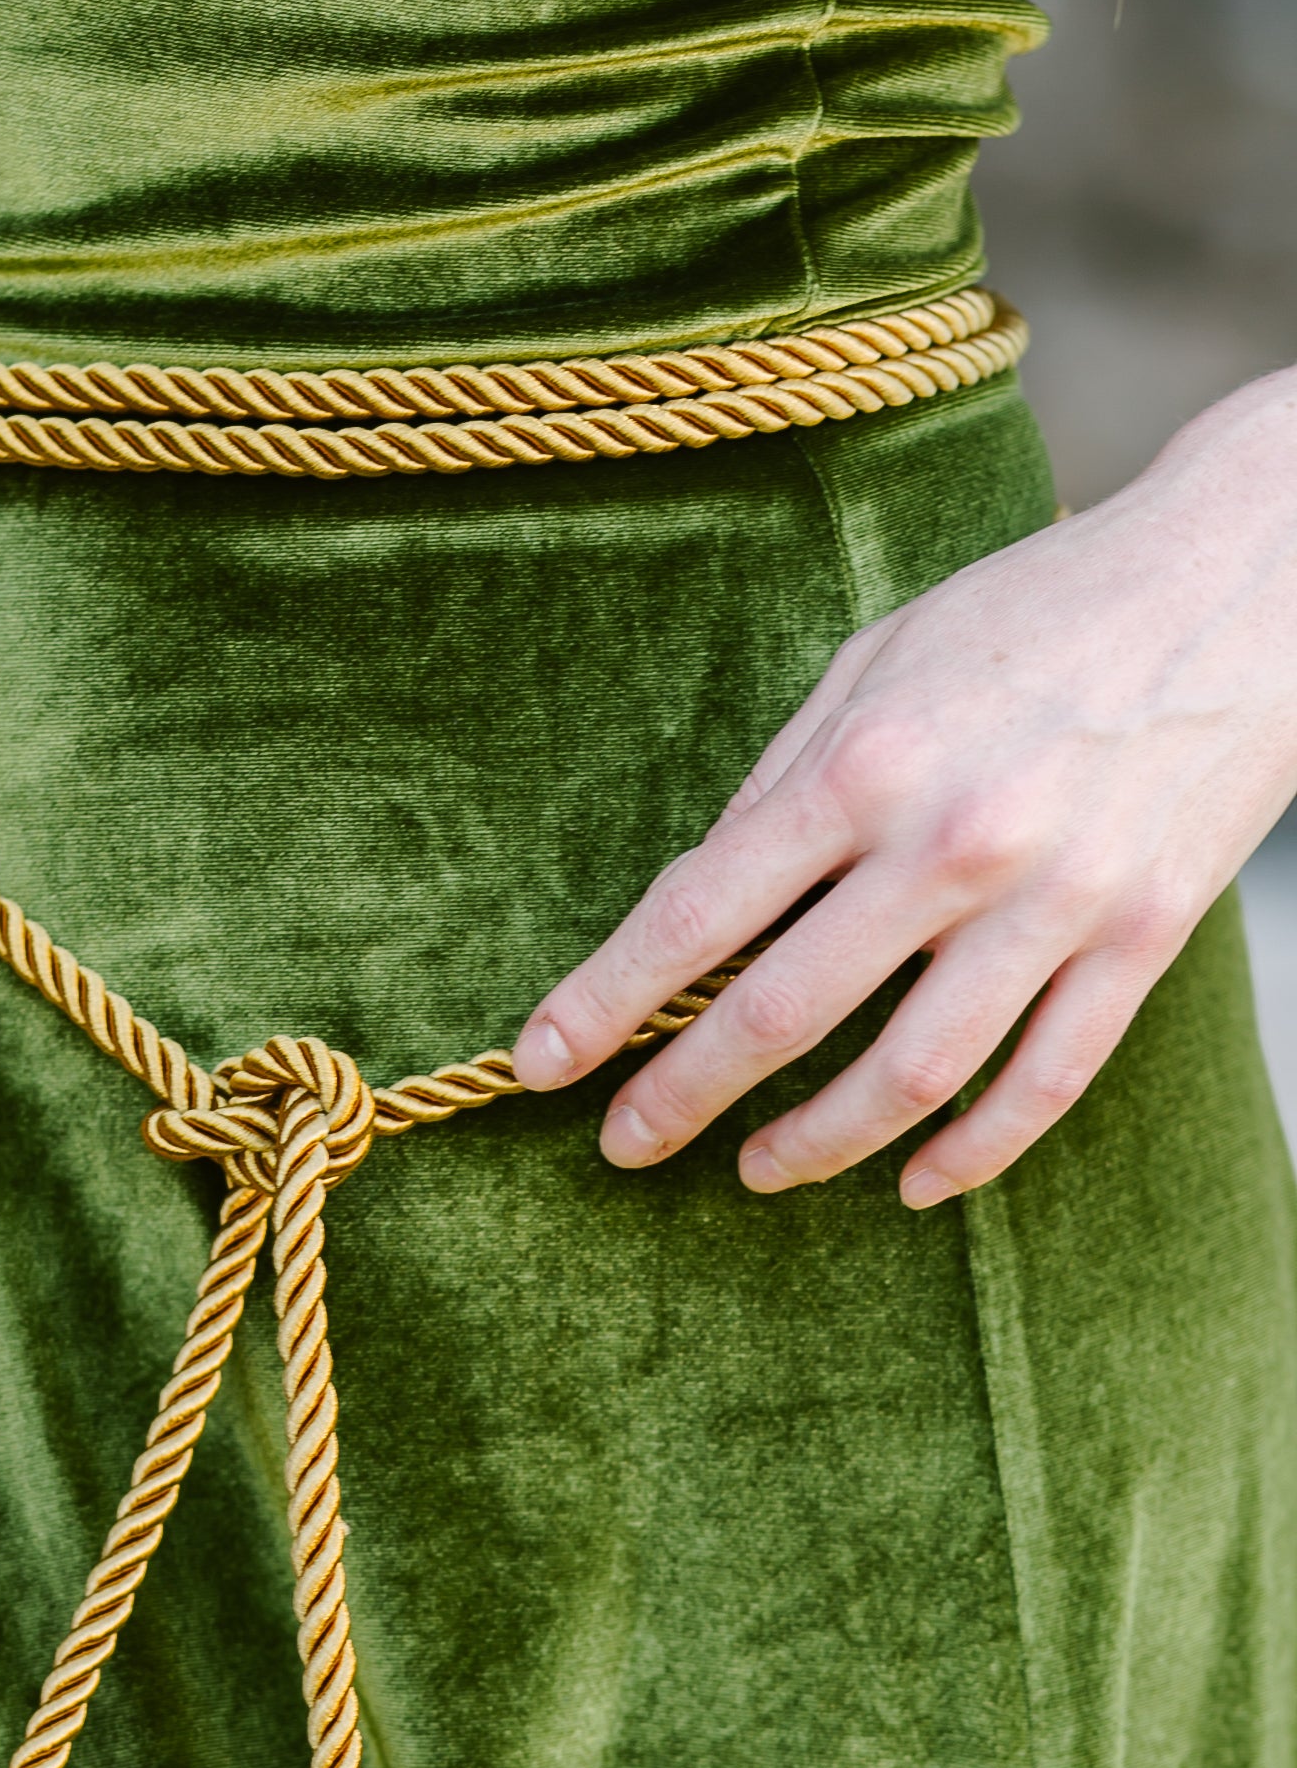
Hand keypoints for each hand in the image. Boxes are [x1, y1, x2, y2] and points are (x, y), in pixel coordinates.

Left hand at [511, 368, 1296, 1205]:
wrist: (1235, 588)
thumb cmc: (1033, 611)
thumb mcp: (878, 657)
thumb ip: (787, 775)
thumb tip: (707, 885)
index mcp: (866, 764)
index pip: (698, 912)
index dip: (607, 999)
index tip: (540, 1058)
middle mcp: (952, 845)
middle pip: (785, 1014)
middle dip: (682, 1094)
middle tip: (624, 1141)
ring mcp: (1056, 904)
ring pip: (913, 1076)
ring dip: (818, 1143)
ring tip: (757, 1169)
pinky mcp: (1141, 941)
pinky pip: (1046, 1082)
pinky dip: (973, 1150)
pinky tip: (913, 1178)